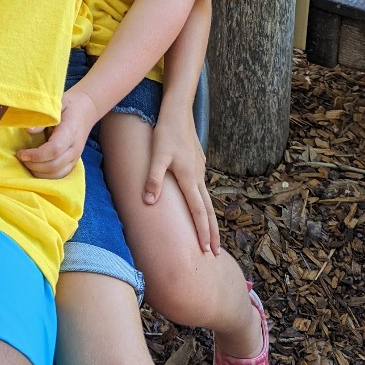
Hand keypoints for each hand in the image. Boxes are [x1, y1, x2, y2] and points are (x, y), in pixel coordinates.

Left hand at [17, 90, 96, 178]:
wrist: (86, 110)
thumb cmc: (68, 106)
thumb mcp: (56, 104)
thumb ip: (43, 118)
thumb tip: (28, 130)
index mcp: (70, 131)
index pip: (54, 149)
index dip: (36, 155)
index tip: (21, 153)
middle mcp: (75, 147)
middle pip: (54, 165)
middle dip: (34, 165)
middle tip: (20, 157)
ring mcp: (75, 157)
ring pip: (57, 174)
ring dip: (39, 173)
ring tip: (26, 162)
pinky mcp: (74, 162)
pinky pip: (61, 175)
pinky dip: (46, 176)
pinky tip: (35, 168)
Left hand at [144, 108, 219, 253]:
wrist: (178, 111)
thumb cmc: (165, 132)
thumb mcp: (156, 155)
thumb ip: (154, 179)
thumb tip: (149, 203)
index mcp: (189, 178)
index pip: (199, 212)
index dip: (203, 232)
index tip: (207, 250)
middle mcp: (198, 176)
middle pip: (208, 210)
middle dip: (212, 233)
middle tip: (215, 253)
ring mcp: (199, 169)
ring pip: (207, 200)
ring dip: (209, 220)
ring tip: (210, 235)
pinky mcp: (197, 162)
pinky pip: (202, 189)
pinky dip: (204, 204)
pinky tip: (200, 206)